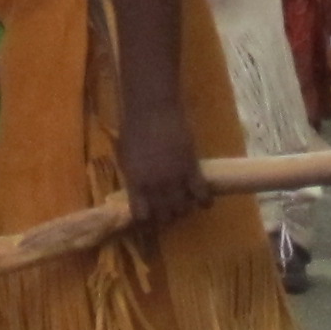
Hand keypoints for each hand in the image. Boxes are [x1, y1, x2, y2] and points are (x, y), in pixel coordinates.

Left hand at [121, 95, 208, 229]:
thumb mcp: (125, 157)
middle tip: (170, 213)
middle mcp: (155, 187)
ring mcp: (175, 180)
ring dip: (184, 210)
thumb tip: (138, 192)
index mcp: (135, 184)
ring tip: (186, 206)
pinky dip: (204, 201)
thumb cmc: (133, 128)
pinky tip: (205, 202)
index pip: (141, 216)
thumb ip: (133, 177)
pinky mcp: (192, 169)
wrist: (152, 109)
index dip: (146, 220)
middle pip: (164, 216)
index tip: (150, 219)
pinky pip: (201, 194)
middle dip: (167, 218)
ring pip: (183, 208)